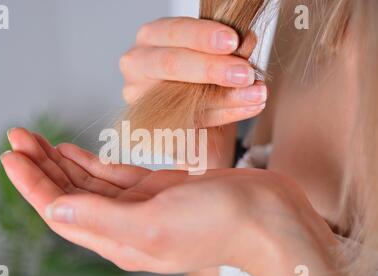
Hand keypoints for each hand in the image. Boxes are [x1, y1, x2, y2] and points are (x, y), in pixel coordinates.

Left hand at [1, 128, 344, 275]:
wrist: (267, 215)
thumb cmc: (219, 222)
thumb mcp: (155, 222)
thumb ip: (102, 218)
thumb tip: (53, 209)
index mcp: (120, 239)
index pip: (60, 212)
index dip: (32, 185)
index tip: (11, 156)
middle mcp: (124, 226)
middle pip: (69, 195)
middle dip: (39, 167)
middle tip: (16, 136)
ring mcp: (140, 207)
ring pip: (87, 184)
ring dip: (60, 162)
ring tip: (36, 139)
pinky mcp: (156, 191)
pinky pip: (113, 177)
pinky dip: (90, 163)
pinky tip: (71, 151)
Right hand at [120, 17, 266, 126]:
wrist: (183, 105)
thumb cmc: (193, 70)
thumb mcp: (207, 52)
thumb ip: (223, 47)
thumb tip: (247, 40)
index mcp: (151, 37)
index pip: (174, 32)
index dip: (203, 36)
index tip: (233, 41)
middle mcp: (138, 64)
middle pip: (170, 64)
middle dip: (212, 68)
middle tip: (244, 74)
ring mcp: (140, 97)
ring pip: (180, 99)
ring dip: (226, 97)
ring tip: (257, 94)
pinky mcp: (152, 124)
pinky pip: (190, 123)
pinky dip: (224, 115)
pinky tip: (248, 108)